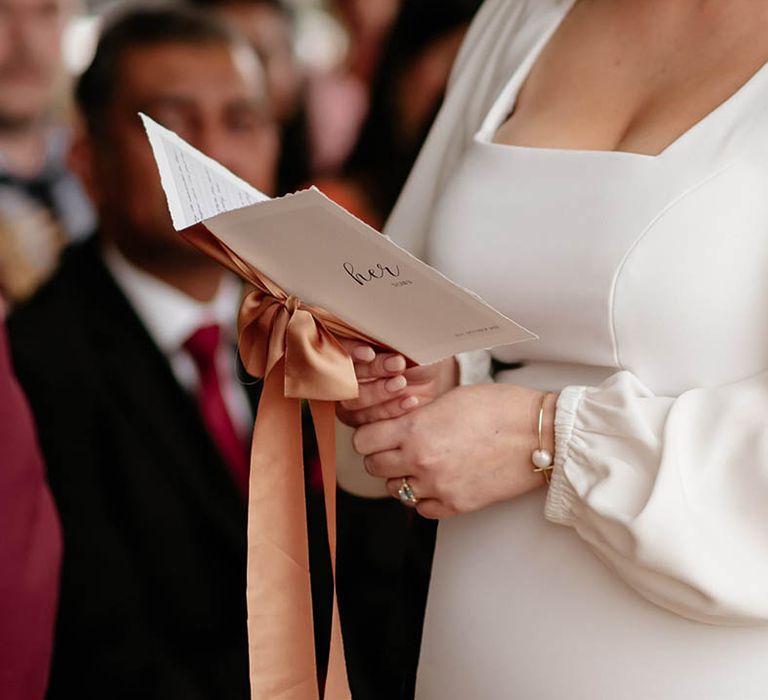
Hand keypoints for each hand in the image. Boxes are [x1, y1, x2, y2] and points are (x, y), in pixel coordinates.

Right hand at [336, 340, 457, 427]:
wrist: (435, 374)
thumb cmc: (413, 349)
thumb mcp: (400, 336)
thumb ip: (381, 332)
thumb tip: (374, 319)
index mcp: (344, 346)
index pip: (334, 349)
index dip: (349, 352)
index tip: (369, 353)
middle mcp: (342, 373)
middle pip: (343, 377)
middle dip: (371, 371)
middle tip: (397, 364)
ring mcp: (350, 399)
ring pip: (352, 402)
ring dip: (379, 392)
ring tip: (402, 383)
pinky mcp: (363, 420)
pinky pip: (369, 422)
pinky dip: (391, 410)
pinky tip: (410, 400)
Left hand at [352, 385, 556, 518]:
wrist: (539, 435)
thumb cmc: (501, 409)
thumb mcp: (450, 399)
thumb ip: (418, 416)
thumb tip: (397, 425)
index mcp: (416, 429)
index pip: (363, 441)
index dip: (368, 435)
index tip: (376, 433)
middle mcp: (421, 461)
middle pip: (373, 467)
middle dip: (380, 455)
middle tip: (396, 447)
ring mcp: (438, 486)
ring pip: (394, 490)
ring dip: (401, 477)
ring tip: (420, 463)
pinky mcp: (456, 505)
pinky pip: (421, 508)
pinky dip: (423, 497)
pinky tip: (436, 481)